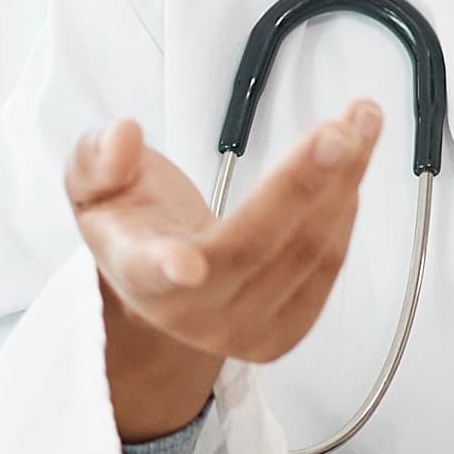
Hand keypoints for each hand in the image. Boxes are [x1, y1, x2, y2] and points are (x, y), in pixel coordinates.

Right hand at [69, 105, 380, 440]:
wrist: (166, 285)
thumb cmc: (133, 225)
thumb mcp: (93, 184)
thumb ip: (97, 158)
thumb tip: (123, 134)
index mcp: (136, 271)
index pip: (148, 272)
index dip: (167, 266)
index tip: (185, 262)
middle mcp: (190, 311)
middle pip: (252, 250)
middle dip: (301, 185)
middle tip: (339, 133)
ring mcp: (242, 329)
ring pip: (303, 256)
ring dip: (342, 184)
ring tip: (360, 123)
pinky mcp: (285, 331)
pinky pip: (326, 268)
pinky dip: (345, 210)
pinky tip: (350, 168)